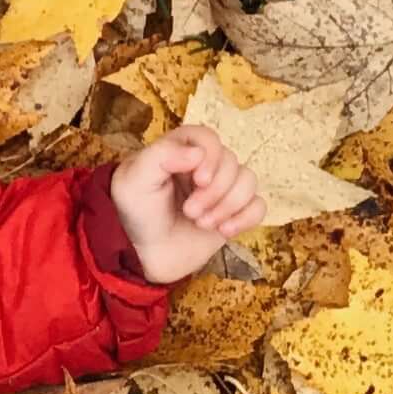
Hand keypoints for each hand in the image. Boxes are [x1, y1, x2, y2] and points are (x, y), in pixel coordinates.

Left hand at [109, 126, 263, 284]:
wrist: (143, 255)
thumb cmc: (135, 213)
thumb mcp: (134, 180)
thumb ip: (161, 156)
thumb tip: (198, 153)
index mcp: (180, 149)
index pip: (209, 138)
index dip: (210, 157)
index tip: (200, 180)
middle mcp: (204, 165)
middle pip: (231, 162)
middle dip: (214, 191)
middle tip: (190, 212)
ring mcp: (221, 189)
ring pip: (248, 181)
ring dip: (228, 205)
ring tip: (202, 224)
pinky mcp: (233, 212)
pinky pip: (258, 206)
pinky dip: (246, 218)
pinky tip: (224, 231)